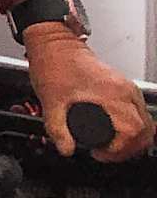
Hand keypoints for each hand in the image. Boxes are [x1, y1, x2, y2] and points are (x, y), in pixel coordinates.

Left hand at [25, 28, 154, 160]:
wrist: (53, 43)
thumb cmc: (53, 64)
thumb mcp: (51, 101)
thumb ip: (57, 129)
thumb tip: (66, 149)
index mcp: (112, 93)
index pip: (132, 131)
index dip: (120, 149)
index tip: (101, 153)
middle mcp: (125, 90)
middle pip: (145, 129)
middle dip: (129, 148)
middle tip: (108, 154)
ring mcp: (127, 87)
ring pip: (147, 122)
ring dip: (134, 139)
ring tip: (112, 147)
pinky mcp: (124, 86)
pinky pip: (140, 112)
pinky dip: (134, 127)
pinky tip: (118, 133)